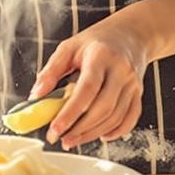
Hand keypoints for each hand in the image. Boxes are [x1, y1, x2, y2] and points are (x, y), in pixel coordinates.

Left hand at [29, 20, 151, 147]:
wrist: (130, 34)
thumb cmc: (96, 41)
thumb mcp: (69, 47)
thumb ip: (51, 71)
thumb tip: (36, 96)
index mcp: (100, 56)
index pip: (86, 89)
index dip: (70, 112)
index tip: (55, 129)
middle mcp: (120, 71)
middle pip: (103, 107)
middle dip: (80, 128)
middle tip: (60, 139)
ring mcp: (132, 84)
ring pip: (115, 117)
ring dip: (93, 134)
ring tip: (72, 140)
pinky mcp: (138, 94)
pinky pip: (130, 119)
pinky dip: (115, 132)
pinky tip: (100, 136)